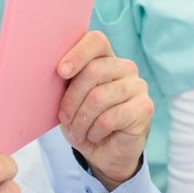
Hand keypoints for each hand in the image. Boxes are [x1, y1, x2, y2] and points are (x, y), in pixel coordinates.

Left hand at [56, 31, 152, 189]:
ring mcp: (137, 85)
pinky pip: (110, 118)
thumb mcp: (67, 97)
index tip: (61, 72)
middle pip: (93, 70)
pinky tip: (93, 135)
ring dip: (81, 119)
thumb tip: (49, 67)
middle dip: (72, 98)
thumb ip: (64, 79)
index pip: (95, 41)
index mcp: (103, 57)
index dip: (77, 54)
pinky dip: (94, 131)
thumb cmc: (81, 118)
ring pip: (99, 97)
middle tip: (64, 117)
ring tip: (77, 130)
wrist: (102, 151)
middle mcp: (124, 66)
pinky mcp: (144, 107)